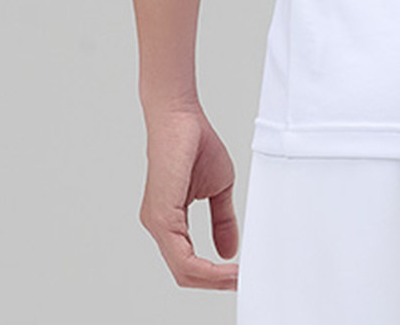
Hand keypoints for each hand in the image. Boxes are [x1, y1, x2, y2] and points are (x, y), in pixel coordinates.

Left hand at [138, 103, 239, 289]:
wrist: (180, 116)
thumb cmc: (194, 143)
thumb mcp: (219, 188)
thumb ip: (222, 221)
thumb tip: (228, 251)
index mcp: (170, 222)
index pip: (189, 262)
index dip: (214, 274)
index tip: (240, 275)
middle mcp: (159, 226)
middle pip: (185, 274)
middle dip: (216, 283)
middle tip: (242, 282)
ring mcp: (157, 223)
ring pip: (183, 270)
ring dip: (213, 279)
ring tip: (236, 277)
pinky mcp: (161, 217)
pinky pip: (182, 257)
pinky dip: (205, 267)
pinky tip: (224, 266)